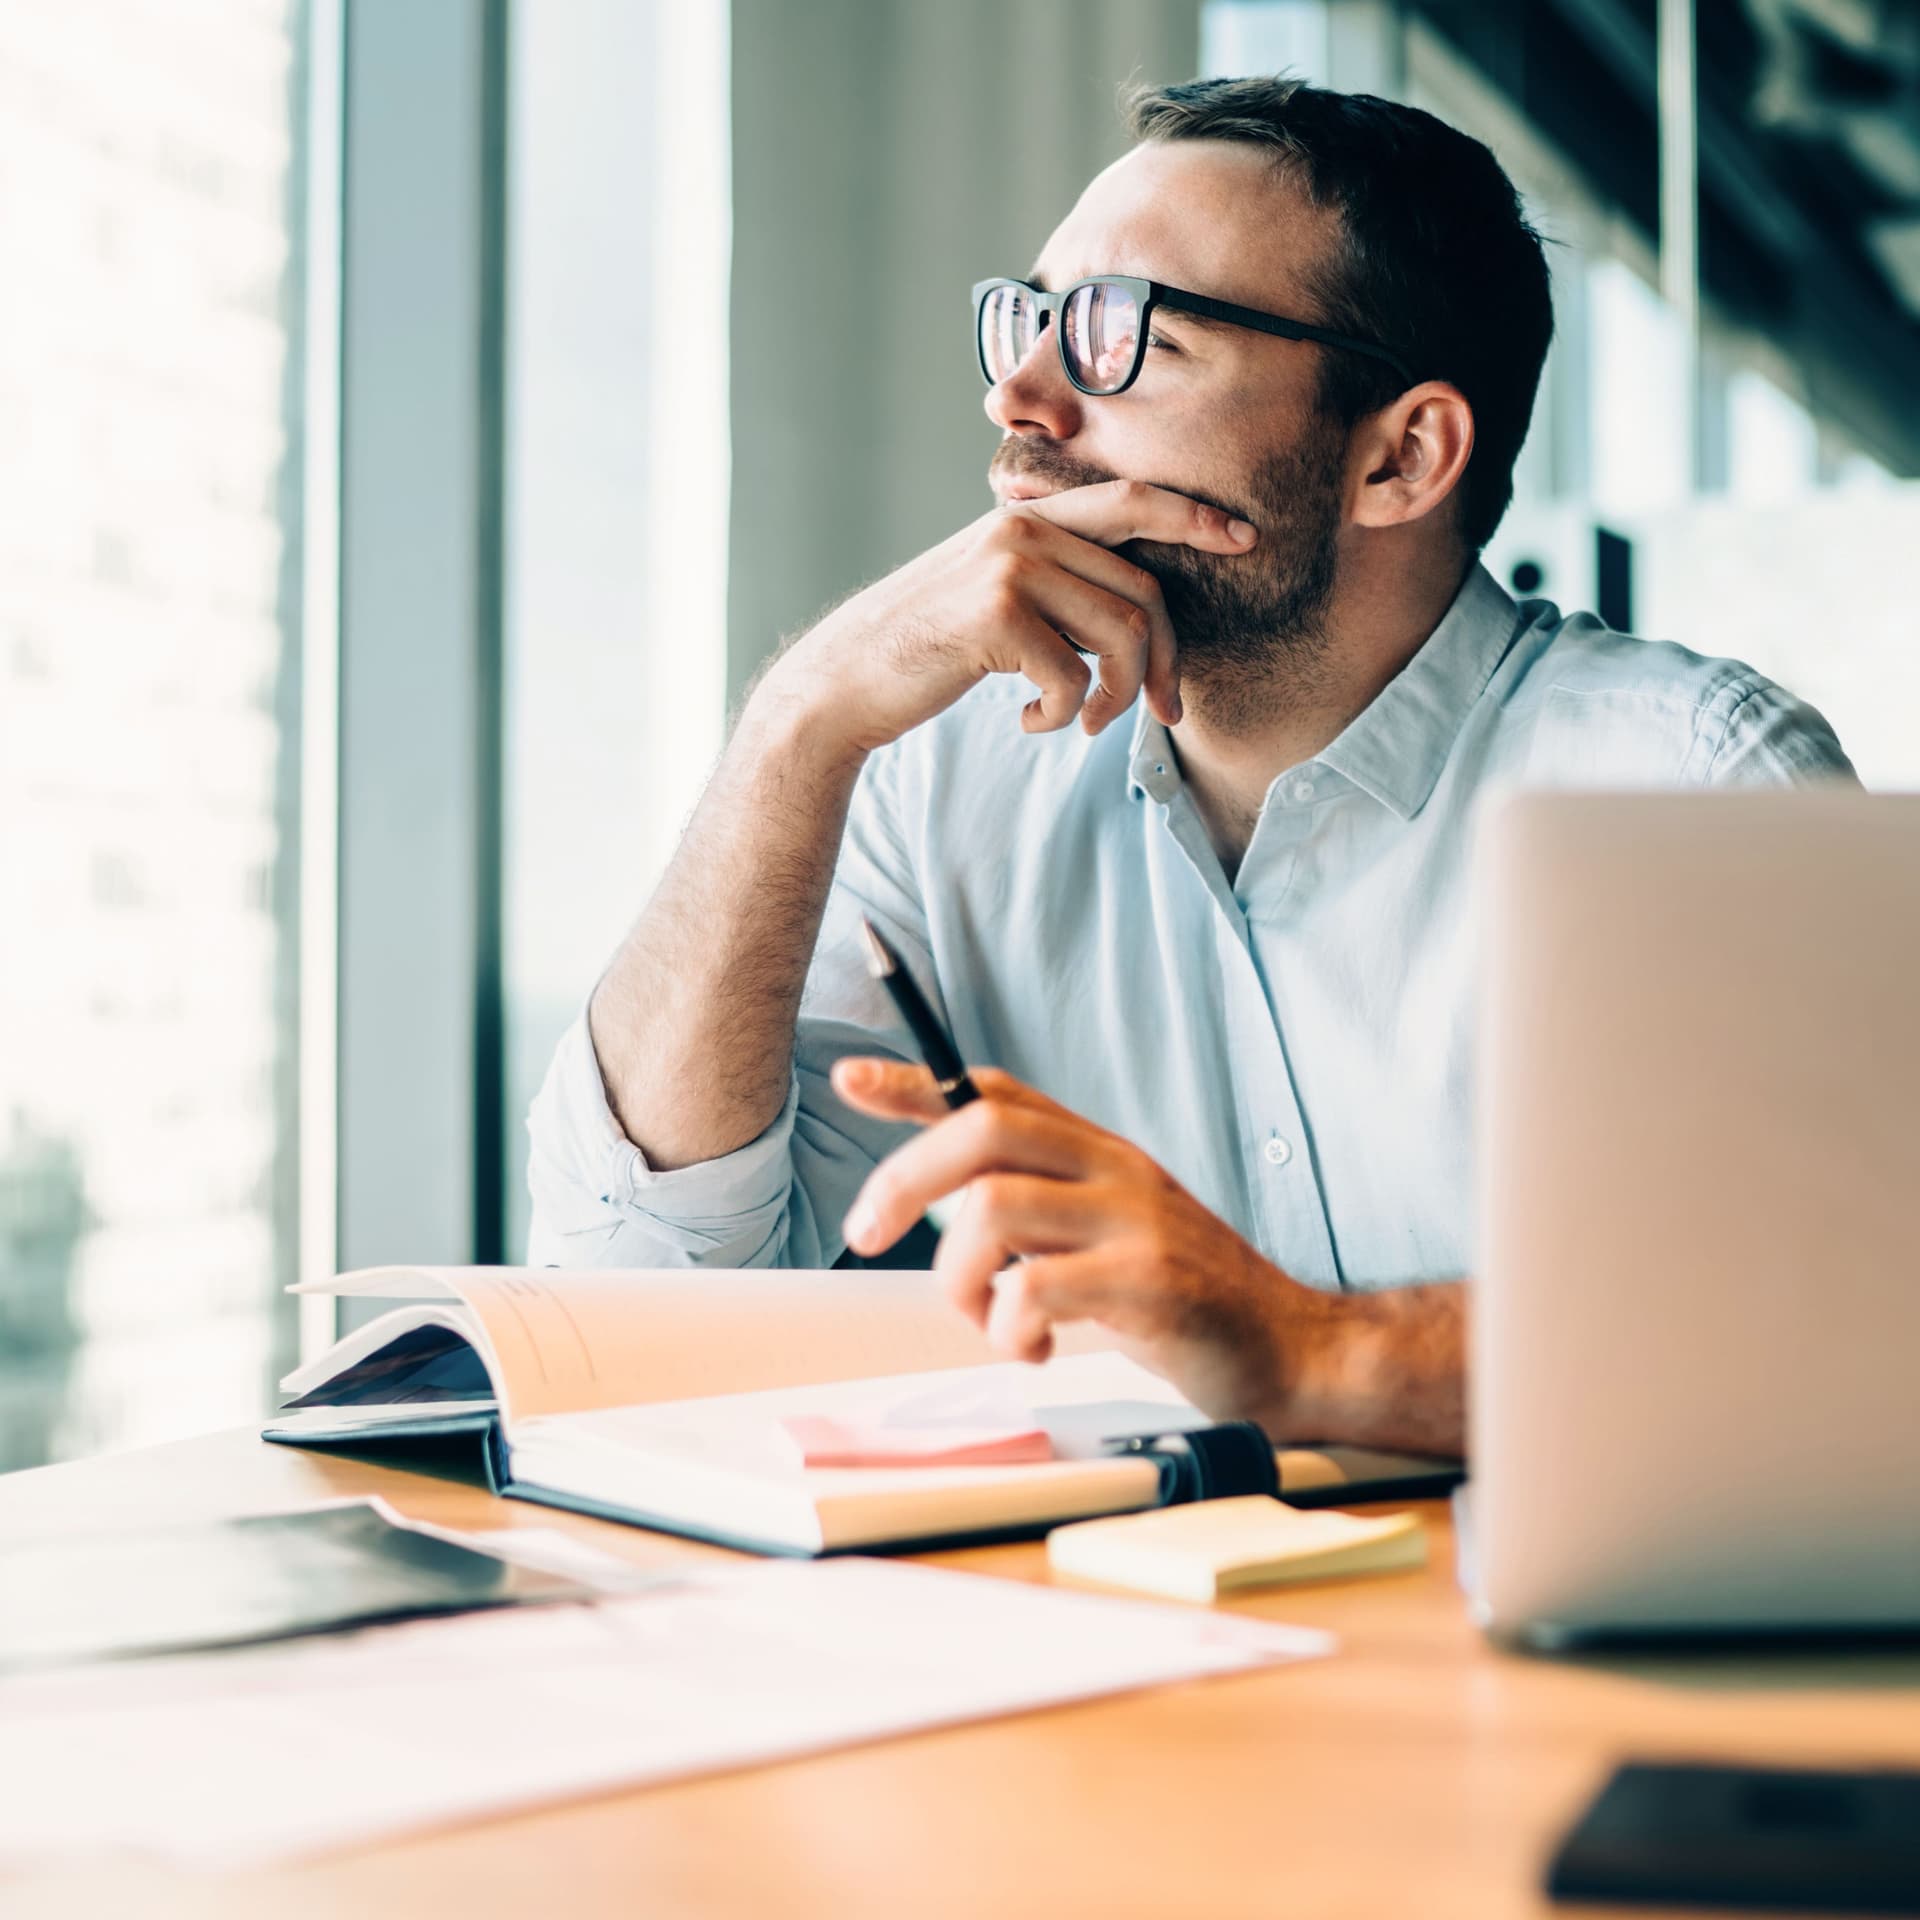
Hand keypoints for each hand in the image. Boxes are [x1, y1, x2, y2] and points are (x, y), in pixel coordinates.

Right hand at [763, 482, 1256, 758]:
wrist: (845, 681)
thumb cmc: (926, 650)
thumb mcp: (993, 598)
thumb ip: (1055, 585)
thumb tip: (1138, 624)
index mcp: (1026, 517)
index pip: (1130, 503)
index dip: (1193, 518)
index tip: (1244, 537)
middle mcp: (1022, 528)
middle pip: (1143, 594)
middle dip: (1166, 665)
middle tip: (1164, 712)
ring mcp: (1011, 567)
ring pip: (1123, 639)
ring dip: (1117, 700)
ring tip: (1088, 723)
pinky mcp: (999, 617)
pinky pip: (1076, 680)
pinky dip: (1063, 718)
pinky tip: (1027, 722)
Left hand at [831, 1058, 1332, 1427]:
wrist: (1292, 1349)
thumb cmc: (1185, 1298)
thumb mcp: (1108, 1229)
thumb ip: (1041, 1204)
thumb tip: (946, 1196)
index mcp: (1101, 1153)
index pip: (997, 1092)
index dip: (915, 1082)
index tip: (849, 1078)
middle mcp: (1116, 1170)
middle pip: (981, 1130)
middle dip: (903, 1178)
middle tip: (867, 1235)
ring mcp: (1135, 1222)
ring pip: (992, 1208)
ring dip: (958, 1278)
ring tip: (988, 1322)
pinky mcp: (1149, 1283)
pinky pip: (1034, 1288)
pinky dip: (1007, 1328)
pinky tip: (1034, 1349)